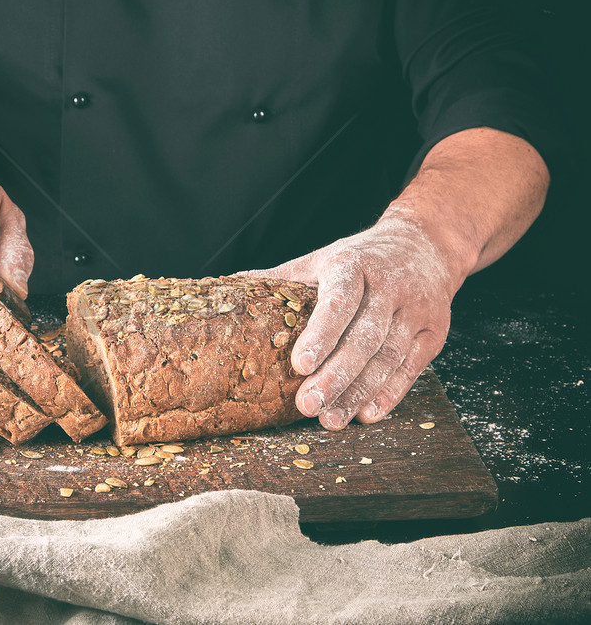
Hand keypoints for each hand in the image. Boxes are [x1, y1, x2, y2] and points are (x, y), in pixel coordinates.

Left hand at [243, 212, 460, 429]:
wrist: (426, 244)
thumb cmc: (361, 258)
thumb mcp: (320, 259)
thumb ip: (279, 278)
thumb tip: (228, 288)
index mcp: (354, 265)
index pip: (338, 301)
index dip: (320, 334)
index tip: (299, 366)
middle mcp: (390, 286)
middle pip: (364, 338)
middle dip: (335, 376)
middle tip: (307, 406)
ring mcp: (416, 310)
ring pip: (387, 358)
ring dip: (358, 392)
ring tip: (330, 419)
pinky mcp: (434, 332)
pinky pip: (411, 368)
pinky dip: (389, 394)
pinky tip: (366, 413)